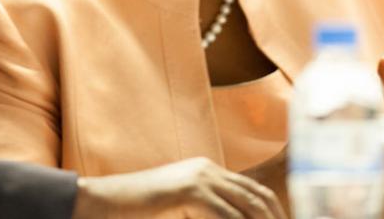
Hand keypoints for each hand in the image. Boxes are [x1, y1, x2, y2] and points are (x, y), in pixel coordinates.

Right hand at [72, 157, 287, 218]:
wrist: (109, 200)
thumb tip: (233, 218)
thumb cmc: (142, 209)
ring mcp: (199, 177)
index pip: (253, 190)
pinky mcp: (190, 191)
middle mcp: (208, 169)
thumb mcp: (181, 207)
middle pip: (257, 196)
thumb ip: (206, 210)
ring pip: (246, 205)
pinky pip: (225, 215)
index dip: (274, 211)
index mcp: (208, 170)